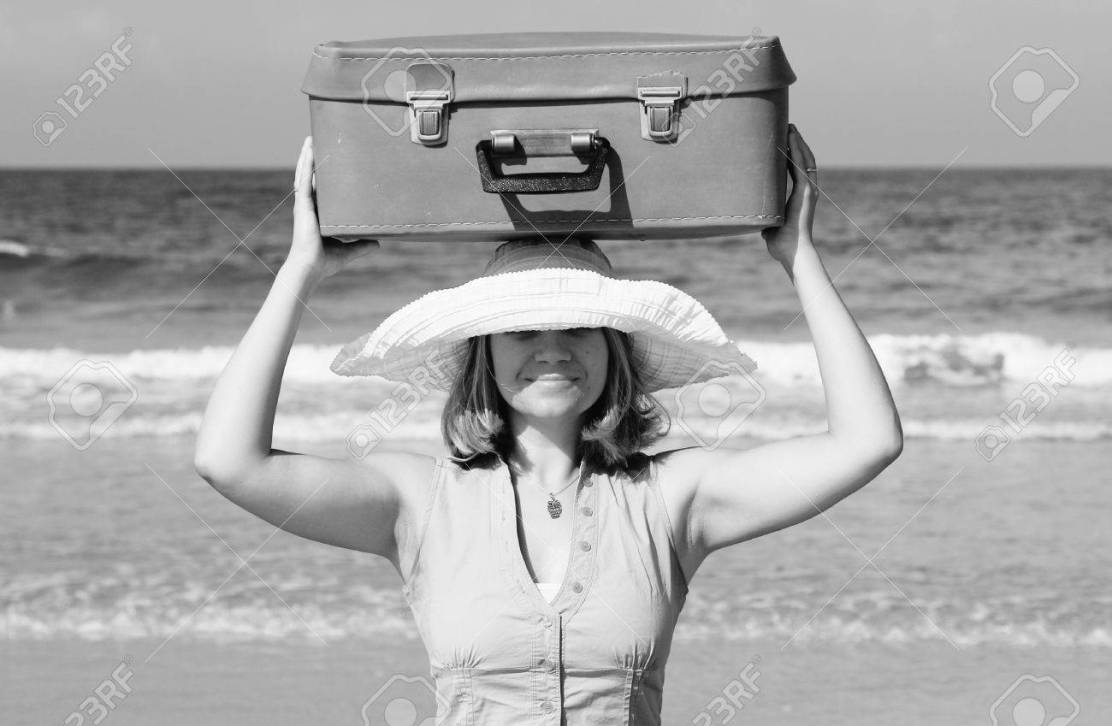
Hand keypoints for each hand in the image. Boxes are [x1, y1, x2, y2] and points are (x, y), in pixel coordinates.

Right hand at [286, 136, 378, 281]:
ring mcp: (305, 204)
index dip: (322, 175)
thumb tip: (379, 242)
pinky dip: (306, 164)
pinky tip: (308, 150)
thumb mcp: (349, 250)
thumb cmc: (325, 261)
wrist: (311, 268)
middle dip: (314, 160)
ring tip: (311, 139)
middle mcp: (310, 206)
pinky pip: (304, 179)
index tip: (329, 161)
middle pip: (312, 177)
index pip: (321, 190)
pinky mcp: (303, 204)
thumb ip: (362, 245)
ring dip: (307, 156)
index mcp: (319, 214)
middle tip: (319, 141)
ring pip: (305, 174)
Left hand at [762, 124, 817, 267]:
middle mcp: (808, 191)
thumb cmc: (781, 243)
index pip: (798, 169)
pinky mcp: (805, 193)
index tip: (786, 139)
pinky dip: (797, 151)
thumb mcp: (769, 223)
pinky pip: (801, 167)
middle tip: (788, 127)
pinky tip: (791, 139)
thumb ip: (764, 214)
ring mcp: (808, 191)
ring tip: (790, 127)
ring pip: (805, 159)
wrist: (792, 253)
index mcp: (800, 196)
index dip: (793, 153)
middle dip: (797, 142)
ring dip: (798, 142)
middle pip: (805, 160)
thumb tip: (750, 213)